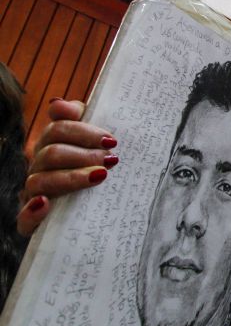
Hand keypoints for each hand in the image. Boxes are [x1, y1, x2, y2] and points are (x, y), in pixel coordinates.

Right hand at [18, 99, 117, 235]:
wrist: (95, 214)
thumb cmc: (96, 170)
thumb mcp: (95, 145)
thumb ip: (81, 119)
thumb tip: (58, 103)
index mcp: (52, 145)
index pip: (58, 129)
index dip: (83, 131)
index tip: (111, 141)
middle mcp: (40, 168)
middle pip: (51, 153)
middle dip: (84, 155)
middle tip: (112, 160)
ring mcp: (35, 193)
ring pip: (40, 180)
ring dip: (70, 177)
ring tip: (99, 177)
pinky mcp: (33, 222)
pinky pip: (23, 218)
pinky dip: (31, 211)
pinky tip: (45, 205)